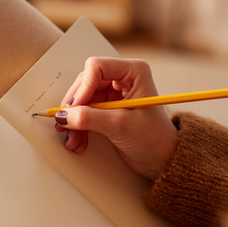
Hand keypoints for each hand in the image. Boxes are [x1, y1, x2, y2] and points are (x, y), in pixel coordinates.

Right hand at [55, 57, 176, 179]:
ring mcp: (114, 94)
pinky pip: (84, 112)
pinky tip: (78, 140)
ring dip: (74, 120)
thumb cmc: (155, 138)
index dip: (83, 88)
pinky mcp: (107, 109)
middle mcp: (122, 79)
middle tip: (67, 124)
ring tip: (72, 138)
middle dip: (75, 107)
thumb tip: (64, 115)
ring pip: (82, 100)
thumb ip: (90, 118)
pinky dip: (79, 126)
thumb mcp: (121, 126)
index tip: (75, 108)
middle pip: (85, 83)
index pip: (97, 67)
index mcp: (133, 72)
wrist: (163, 160)